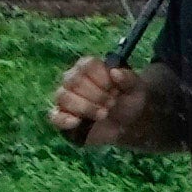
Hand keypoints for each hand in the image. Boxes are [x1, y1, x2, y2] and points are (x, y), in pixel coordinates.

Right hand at [51, 54, 170, 147]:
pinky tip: (77, 122)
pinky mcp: (62, 116)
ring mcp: (66, 98)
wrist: (129, 125)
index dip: (101, 79)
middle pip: (73, 80)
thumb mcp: (137, 89)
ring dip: (86, 107)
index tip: (115, 90)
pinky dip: (64, 119)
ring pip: (63, 96)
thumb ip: (129, 79)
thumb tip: (115, 72)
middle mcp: (73, 79)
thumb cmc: (130, 101)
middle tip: (112, 104)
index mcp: (90, 68)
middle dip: (97, 95)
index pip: (86, 65)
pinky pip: (54, 116)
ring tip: (103, 114)